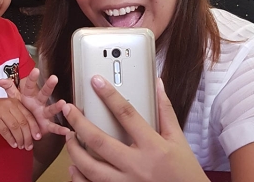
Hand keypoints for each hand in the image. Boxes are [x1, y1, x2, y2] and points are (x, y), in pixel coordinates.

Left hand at [0, 68, 69, 136]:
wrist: (27, 125)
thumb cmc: (23, 109)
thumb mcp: (15, 99)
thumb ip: (10, 89)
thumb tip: (1, 80)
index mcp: (30, 96)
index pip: (30, 86)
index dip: (32, 78)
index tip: (35, 70)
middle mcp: (39, 103)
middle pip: (44, 93)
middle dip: (49, 86)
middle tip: (54, 78)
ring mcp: (44, 113)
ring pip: (51, 109)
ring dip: (57, 106)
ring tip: (63, 103)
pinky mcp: (47, 124)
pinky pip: (53, 127)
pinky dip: (60, 129)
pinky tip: (66, 129)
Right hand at [0, 98, 39, 149]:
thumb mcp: (9, 110)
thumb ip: (20, 117)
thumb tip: (32, 132)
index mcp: (16, 102)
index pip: (28, 115)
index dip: (34, 127)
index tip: (38, 137)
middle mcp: (9, 104)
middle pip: (22, 122)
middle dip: (27, 136)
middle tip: (29, 146)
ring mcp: (0, 110)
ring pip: (14, 127)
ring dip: (19, 139)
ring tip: (21, 146)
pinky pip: (4, 130)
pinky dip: (10, 139)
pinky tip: (13, 144)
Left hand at [63, 76, 208, 181]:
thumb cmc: (184, 172)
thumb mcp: (178, 140)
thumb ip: (165, 111)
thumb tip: (157, 85)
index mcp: (153, 146)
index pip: (127, 114)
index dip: (109, 95)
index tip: (95, 81)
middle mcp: (137, 165)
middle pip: (100, 141)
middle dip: (79, 123)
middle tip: (68, 109)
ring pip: (91, 167)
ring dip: (74, 150)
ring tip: (68, 136)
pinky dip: (79, 178)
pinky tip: (73, 167)